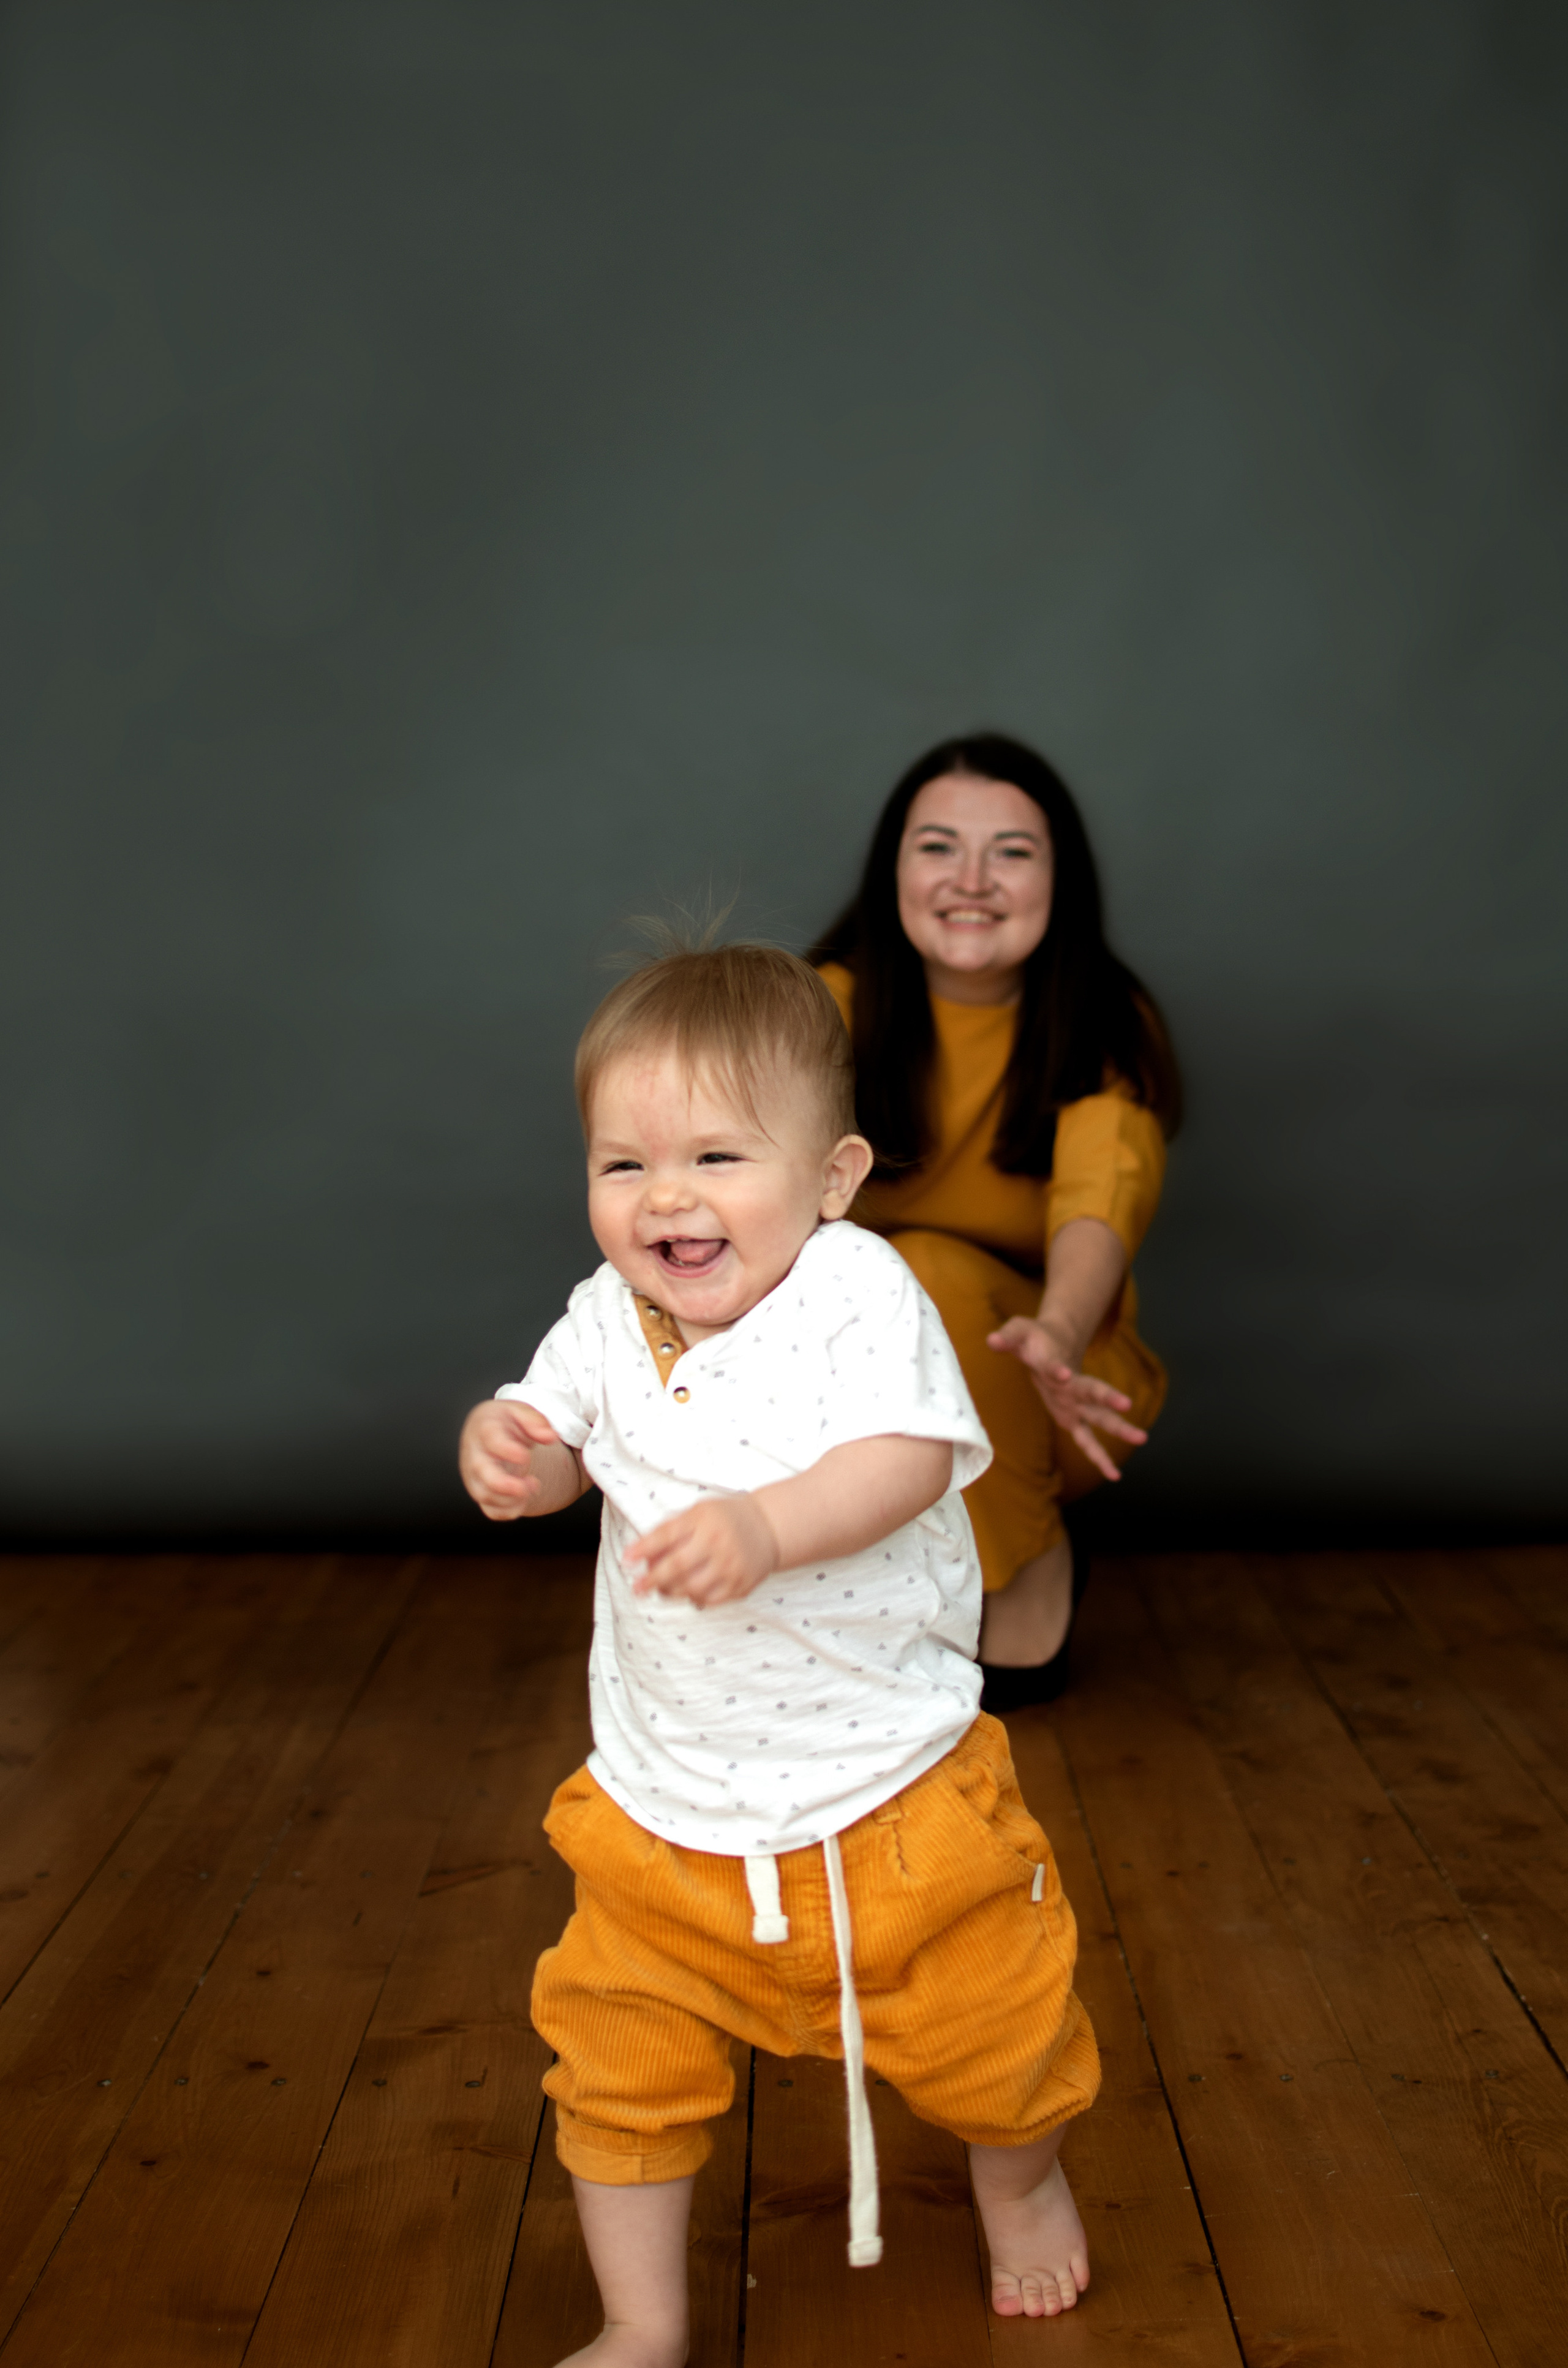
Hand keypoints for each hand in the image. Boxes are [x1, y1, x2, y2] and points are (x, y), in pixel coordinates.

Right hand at [459, 1399, 571, 1519]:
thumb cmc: (505, 1423)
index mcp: (485, 1429)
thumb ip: (535, 1421)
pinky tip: (524, 1498)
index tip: (525, 1455)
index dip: (507, 1450)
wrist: (486, 1433)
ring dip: (513, 1498)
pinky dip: (509, 1511)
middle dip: (505, 1484)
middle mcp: (475, 1454)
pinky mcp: (482, 1492)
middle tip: (532, 1485)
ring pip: (485, 1495)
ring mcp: (476, 1477)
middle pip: (481, 1473)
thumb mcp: (520, 1412)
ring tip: (533, 1485)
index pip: (490, 1440)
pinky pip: (491, 1510)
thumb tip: (550, 1437)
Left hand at [625, 1495, 778, 1606]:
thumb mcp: (697, 1512)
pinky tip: (688, 1592)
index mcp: (704, 1520)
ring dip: (670, 1592)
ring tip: (662, 1589)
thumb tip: (635, 1553)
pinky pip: (709, 1600)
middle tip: (637, 1587)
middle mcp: (718, 1543)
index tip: (626, 1559)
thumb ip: (669, 1529)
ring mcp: (731, 1566)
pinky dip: (693, 1599)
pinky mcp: (741, 1585)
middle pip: (676, 1567)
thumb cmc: (724, 1518)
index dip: (643, 1549)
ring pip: (691, 1589)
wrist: (769, 1528)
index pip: (667, 1535)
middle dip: (651, 1579)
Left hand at [986, 1318, 1147, 1483]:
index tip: (1062, 1374)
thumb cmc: (1032, 1338)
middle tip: (1127, 1403)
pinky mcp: (1073, 1418)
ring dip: (1119, 1428)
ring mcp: (1076, 1404)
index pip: (1054, 1368)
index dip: (1056, 1371)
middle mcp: (1071, 1386)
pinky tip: (1114, 1475)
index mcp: (1054, 1364)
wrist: (1052, 1342)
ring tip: (1142, 1438)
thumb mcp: (1017, 1332)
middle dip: (1108, 1398)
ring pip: (1100, 1417)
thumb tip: (992, 1341)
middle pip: (1092, 1391)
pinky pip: (1088, 1441)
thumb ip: (1006, 1337)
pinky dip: (1100, 1457)